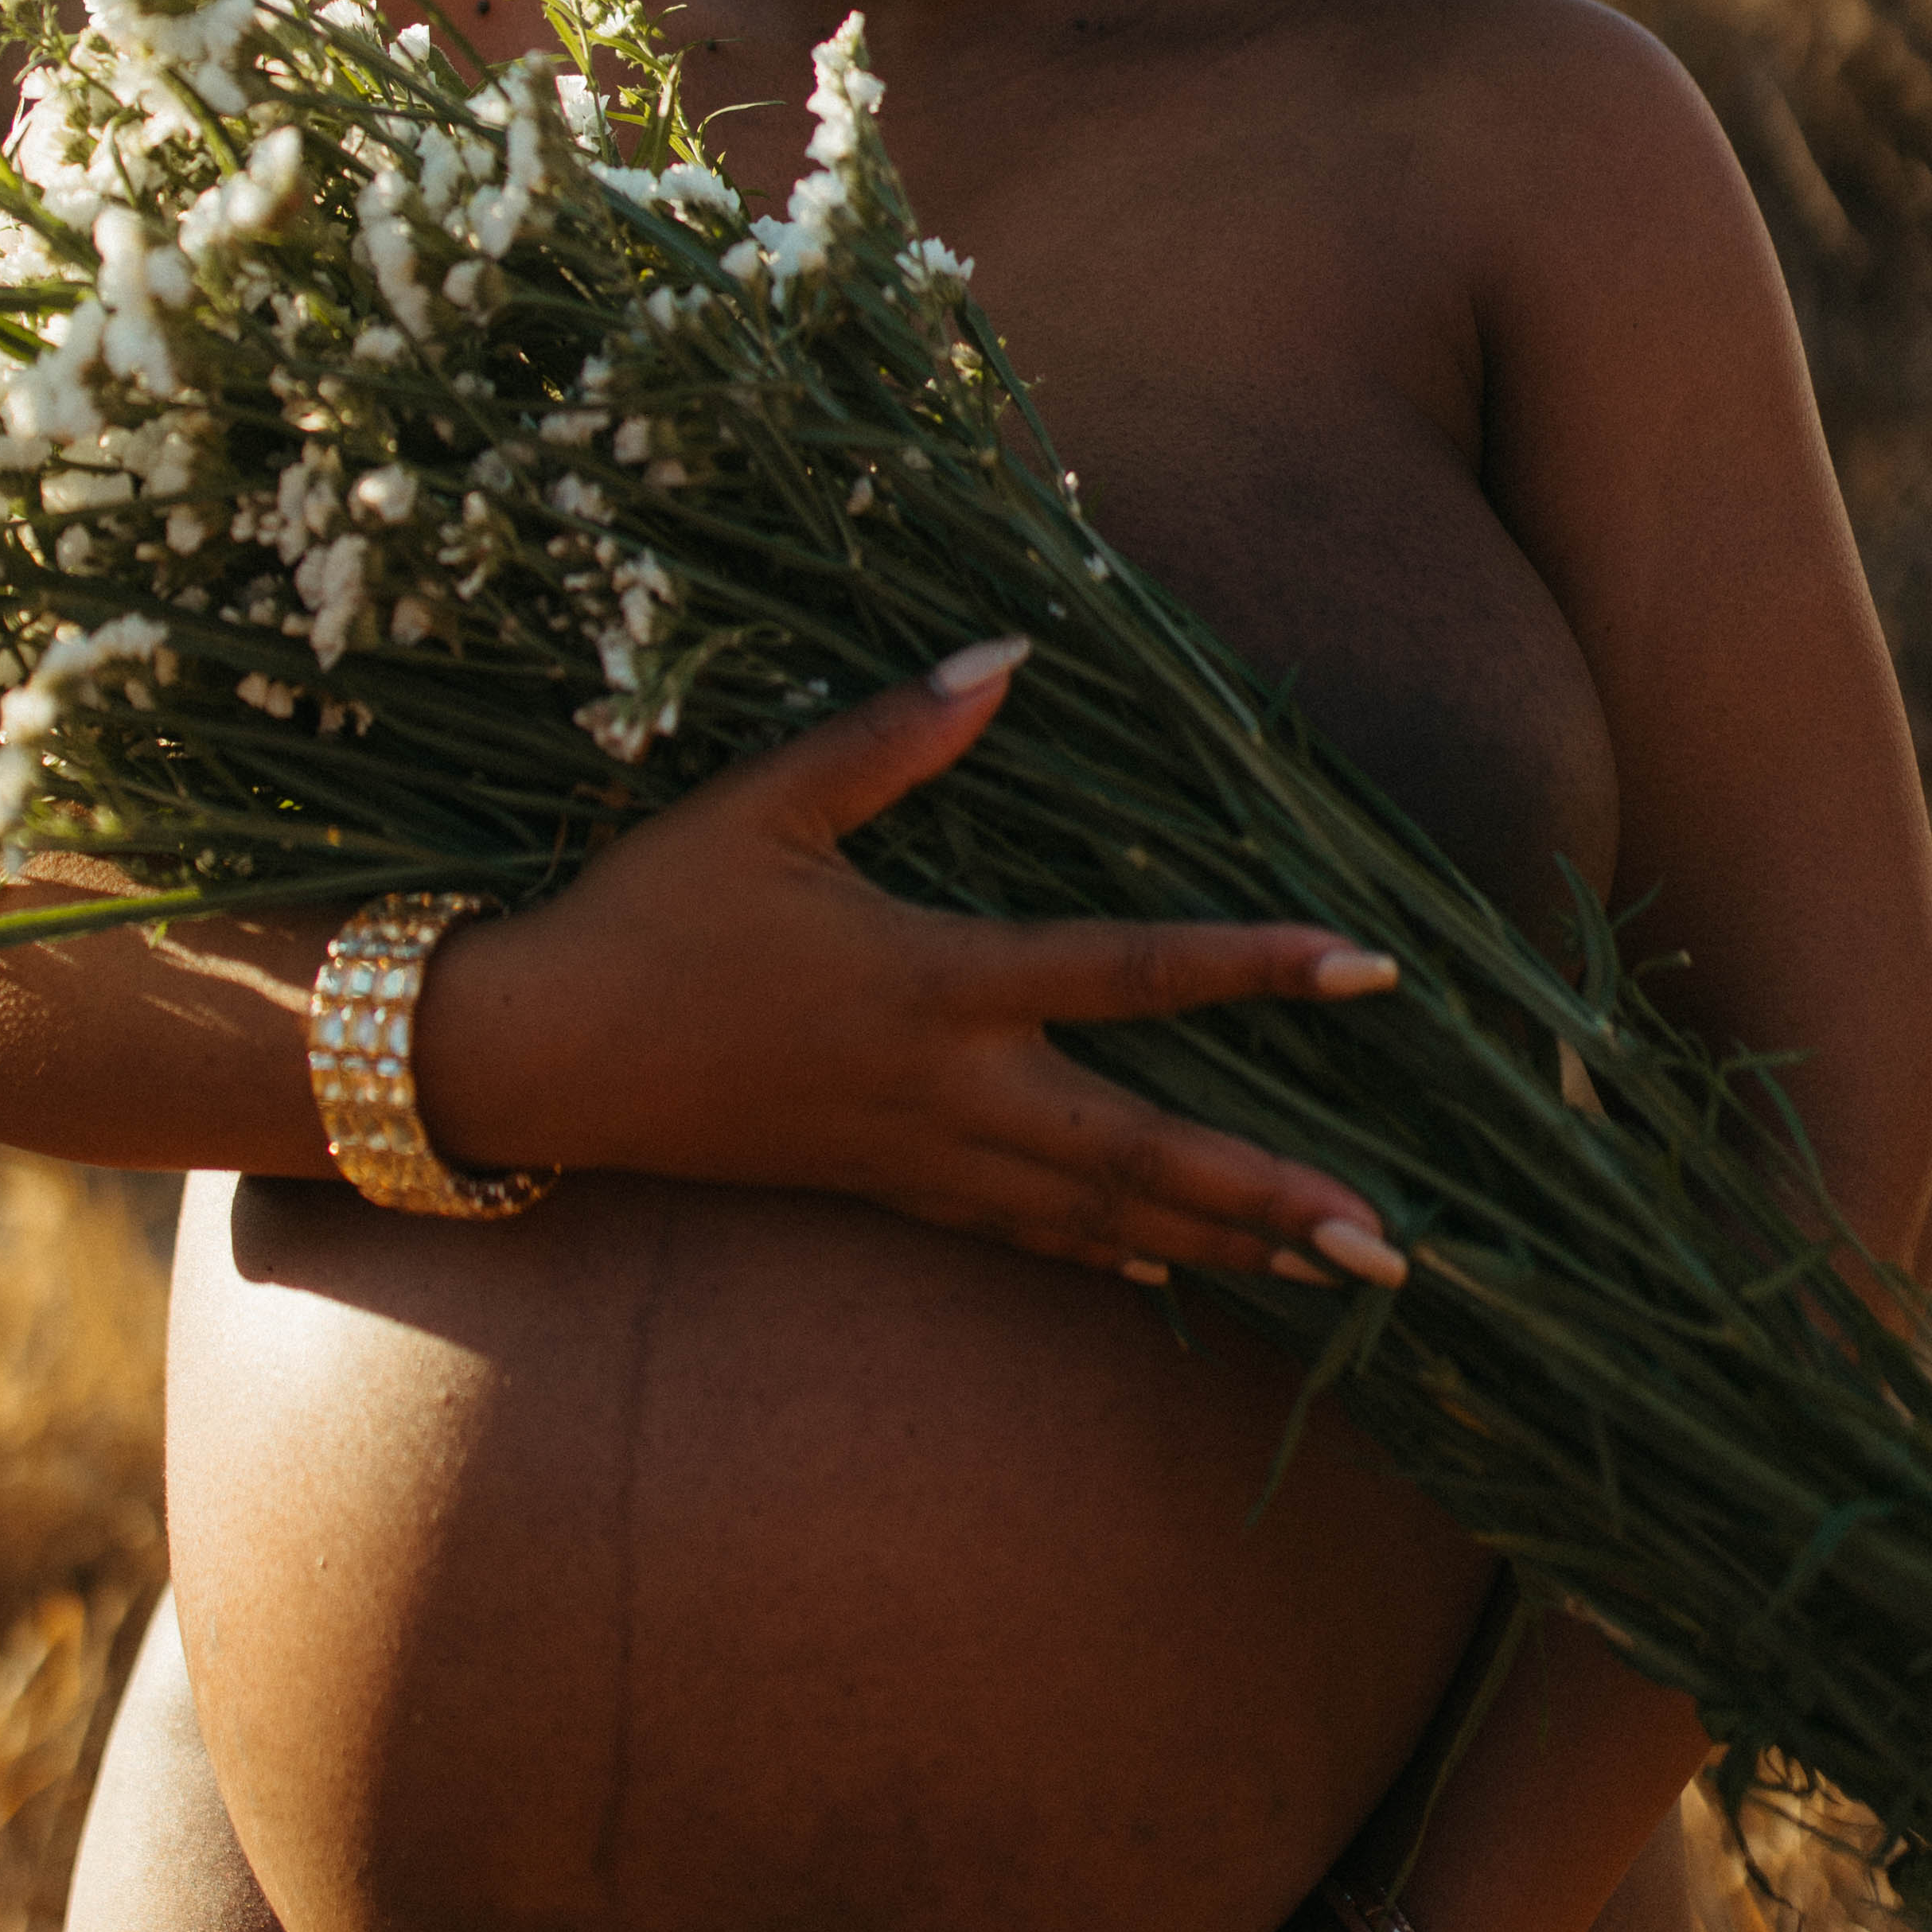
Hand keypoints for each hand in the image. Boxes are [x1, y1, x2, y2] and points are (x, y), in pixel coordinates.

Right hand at [417, 637, 1410, 1288]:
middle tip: (1394, 1242)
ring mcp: (917, 1153)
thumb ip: (890, 735)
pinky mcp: (879, 1186)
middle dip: (1275, 1195)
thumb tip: (1009, 653)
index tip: (1370, 967)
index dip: (1254, 966)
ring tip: (1333, 1277)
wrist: (537, 1055)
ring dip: (1222, 1240)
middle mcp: (949, 1086)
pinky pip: (1019, 1235)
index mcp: (936, 979)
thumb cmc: (647, 915)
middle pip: (1145, 1147)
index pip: (1131, 971)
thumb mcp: (761, 805)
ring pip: (1100, 1212)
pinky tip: (1169, 1272)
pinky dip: (1106, 1253)